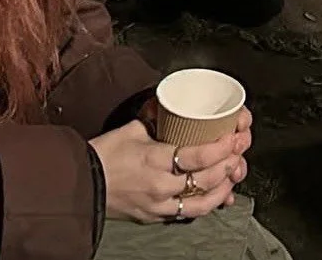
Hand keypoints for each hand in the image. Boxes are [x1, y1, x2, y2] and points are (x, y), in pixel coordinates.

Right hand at [89, 117, 250, 223]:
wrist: (82, 184)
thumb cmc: (103, 154)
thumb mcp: (131, 128)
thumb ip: (155, 118)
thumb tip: (169, 104)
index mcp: (156, 159)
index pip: (198, 156)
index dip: (221, 148)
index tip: (234, 137)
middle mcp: (162, 185)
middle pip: (206, 180)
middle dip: (228, 165)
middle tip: (239, 152)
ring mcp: (159, 205)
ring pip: (202, 204)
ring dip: (222, 189)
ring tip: (232, 176)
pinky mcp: (155, 217)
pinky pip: (187, 214)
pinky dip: (205, 205)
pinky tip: (215, 196)